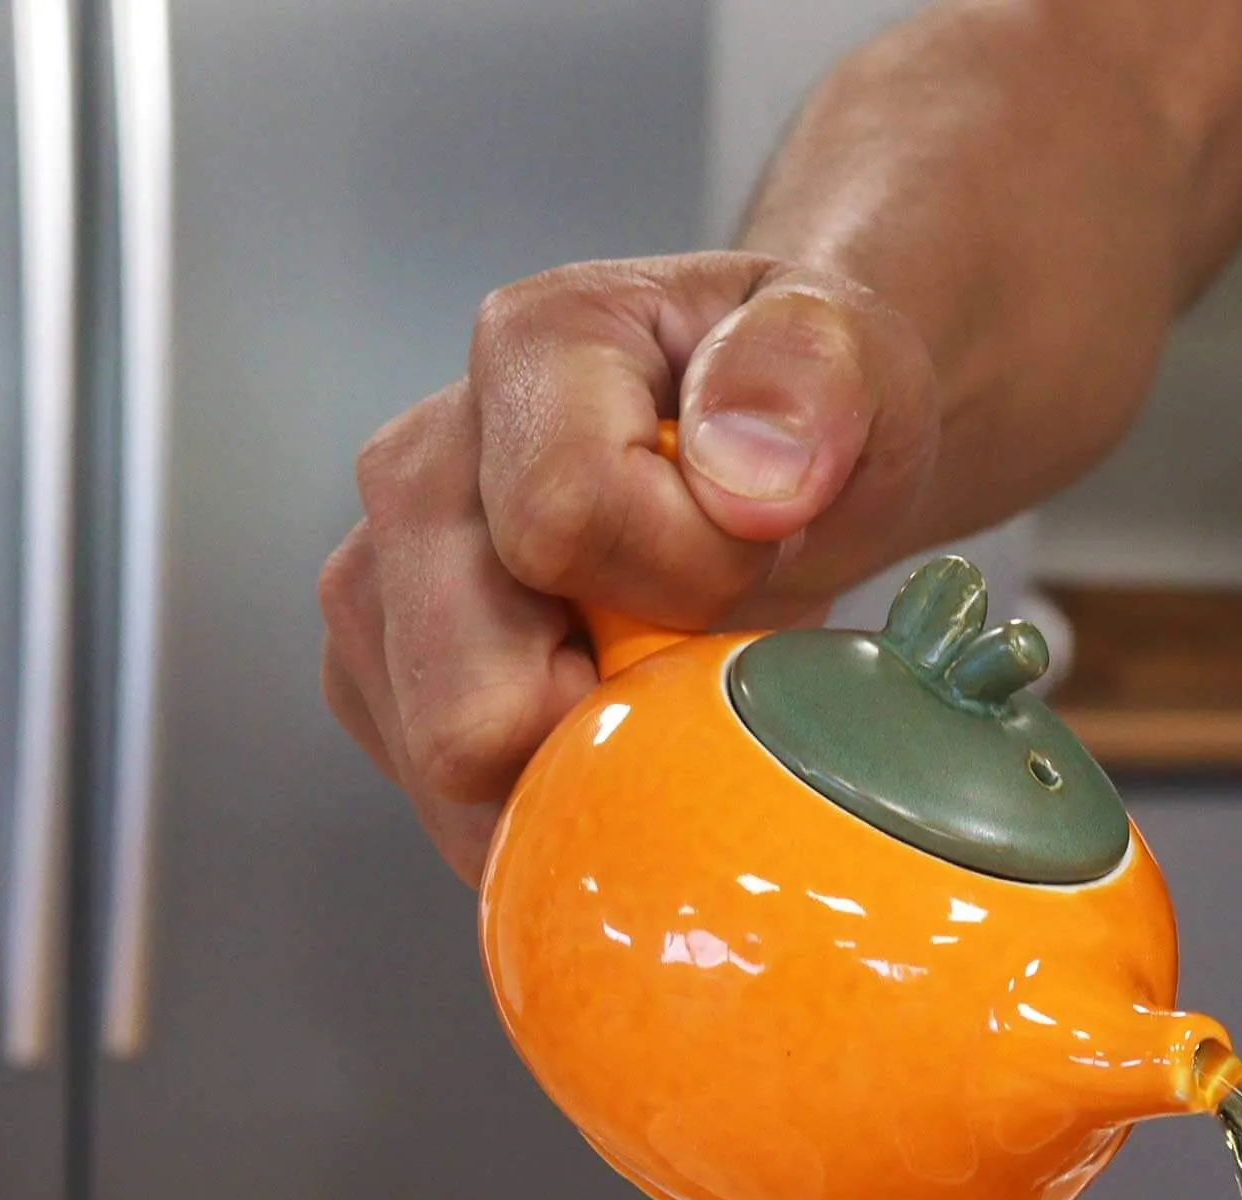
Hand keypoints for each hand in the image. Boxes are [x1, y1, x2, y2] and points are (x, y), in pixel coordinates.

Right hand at [318, 252, 938, 883]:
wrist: (786, 452)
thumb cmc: (812, 408)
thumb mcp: (858, 351)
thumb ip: (805, 375)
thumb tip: (743, 477)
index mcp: (529, 351)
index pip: (562, 520)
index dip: (686, 579)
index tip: (755, 554)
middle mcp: (421, 464)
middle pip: (466, 692)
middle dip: (612, 722)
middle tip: (698, 652)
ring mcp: (383, 583)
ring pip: (447, 770)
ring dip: (578, 774)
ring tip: (658, 685)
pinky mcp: (386, 682)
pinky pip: (451, 806)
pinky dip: (548, 804)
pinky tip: (611, 734)